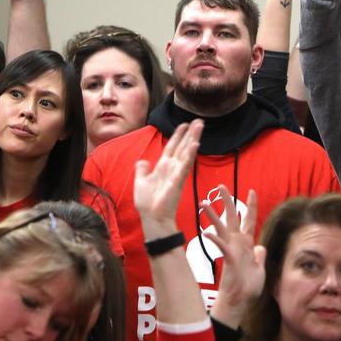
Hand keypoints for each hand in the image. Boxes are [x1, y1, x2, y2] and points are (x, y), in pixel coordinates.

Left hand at [133, 121, 201, 237]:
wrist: (152, 218)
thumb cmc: (148, 203)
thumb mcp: (140, 182)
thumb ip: (142, 170)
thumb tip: (143, 161)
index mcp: (163, 167)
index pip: (172, 147)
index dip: (178, 136)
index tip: (185, 124)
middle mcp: (172, 168)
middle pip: (182, 147)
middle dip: (190, 134)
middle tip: (199, 121)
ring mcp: (176, 174)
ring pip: (186, 152)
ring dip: (193, 139)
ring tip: (200, 126)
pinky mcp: (178, 181)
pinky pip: (185, 166)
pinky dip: (189, 155)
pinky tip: (195, 145)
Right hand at [201, 184, 264, 308]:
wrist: (241, 301)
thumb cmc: (249, 286)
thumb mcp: (259, 268)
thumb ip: (259, 256)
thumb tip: (261, 247)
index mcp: (247, 243)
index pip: (249, 219)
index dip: (251, 205)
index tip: (252, 191)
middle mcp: (238, 243)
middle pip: (232, 217)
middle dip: (227, 201)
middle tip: (221, 186)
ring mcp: (232, 250)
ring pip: (221, 228)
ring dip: (213, 216)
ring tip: (203, 203)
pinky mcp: (229, 259)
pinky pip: (221, 247)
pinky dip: (215, 240)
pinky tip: (207, 234)